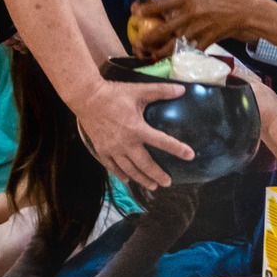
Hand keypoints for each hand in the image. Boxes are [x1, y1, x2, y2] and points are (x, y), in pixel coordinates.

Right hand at [75, 77, 191, 190]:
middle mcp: (125, 143)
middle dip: (157, 175)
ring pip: (129, 169)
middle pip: (145, 164)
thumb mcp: (139, 90)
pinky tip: (128, 181)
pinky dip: (121, 175)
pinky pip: (112, 167)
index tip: (190, 156)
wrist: (86, 98)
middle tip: (168, 183)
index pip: (162, 141)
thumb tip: (182, 89)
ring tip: (152, 186)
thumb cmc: (114, 94)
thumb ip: (161, 91)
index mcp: (137, 128)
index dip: (177, 149)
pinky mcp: (102, 150)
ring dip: (142, 179)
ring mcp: (112, 149)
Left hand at [134, 0, 276, 49]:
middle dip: (149, 38)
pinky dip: (183, 54)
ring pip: (175, 44)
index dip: (147, 9)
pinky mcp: (207, 41)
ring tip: (151, 55)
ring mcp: (198, 30)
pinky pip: (191, 49)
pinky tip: (175, 57)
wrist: (250, 13)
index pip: (163, 4)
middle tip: (138, 43)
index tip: (135, 12)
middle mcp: (190, 16)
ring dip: (162, 51)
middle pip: (164, 29)